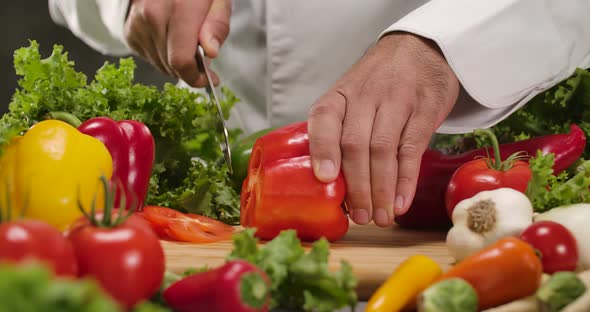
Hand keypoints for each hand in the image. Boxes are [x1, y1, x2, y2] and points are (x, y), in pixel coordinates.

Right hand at [124, 0, 231, 86]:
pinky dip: (163, 56)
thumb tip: (211, 51)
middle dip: (190, 70)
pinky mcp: (130, 30)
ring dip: (177, 64)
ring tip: (188, 46)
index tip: (211, 79)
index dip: (196, 77)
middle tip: (203, 60)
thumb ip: (217, 25)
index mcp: (179, 8)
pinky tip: (172, 41)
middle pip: (171, 65)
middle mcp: (153, 15)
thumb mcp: (218, 0)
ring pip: (160, 64)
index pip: (181, 59)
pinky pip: (149, 57)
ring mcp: (138, 22)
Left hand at [307, 33, 459, 226]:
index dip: (322, 149)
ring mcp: (396, 101)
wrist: (420, 49)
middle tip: (358, 217)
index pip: (324, 119)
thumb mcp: (350, 96)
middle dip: (357, 186)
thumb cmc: (377, 84)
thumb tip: (327, 183)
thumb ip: (338, 130)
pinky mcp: (424, 111)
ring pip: (383, 150)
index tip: (325, 178)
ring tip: (380, 218)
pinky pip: (412, 149)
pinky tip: (400, 202)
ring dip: (381, 189)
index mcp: (340, 95)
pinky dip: (406, 180)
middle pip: (356, 144)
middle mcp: (365, 96)